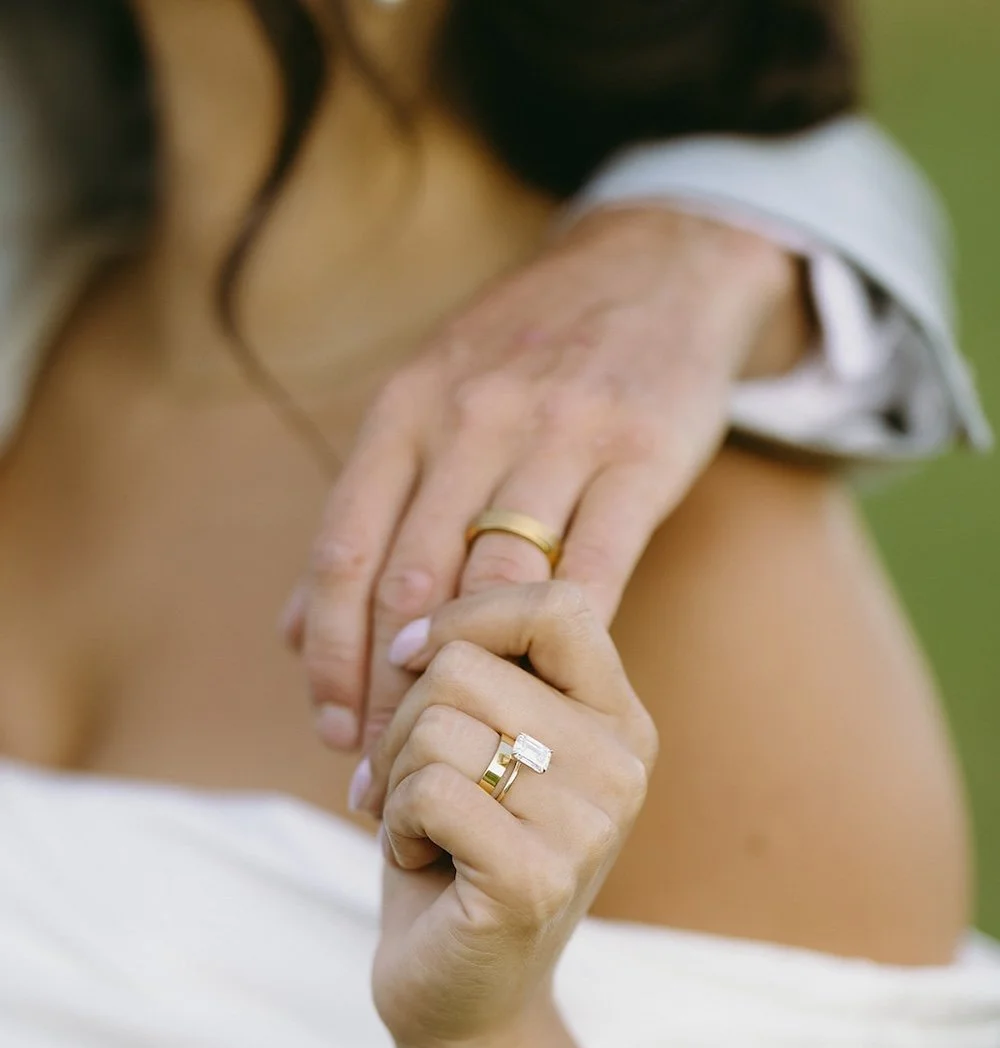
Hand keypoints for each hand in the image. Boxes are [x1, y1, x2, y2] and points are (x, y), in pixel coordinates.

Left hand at [285, 206, 803, 750]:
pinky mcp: (642, 454)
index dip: (331, 654)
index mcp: (406, 410)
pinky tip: (544, 701)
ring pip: (495, 583)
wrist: (655, 265)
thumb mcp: (426, 403)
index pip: (346, 550)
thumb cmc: (526, 355)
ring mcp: (560, 433)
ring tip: (450, 756)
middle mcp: (472, 418)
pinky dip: (562, 643)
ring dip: (466, 684)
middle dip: (386, 692)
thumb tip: (291, 634)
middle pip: (411, 583)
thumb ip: (363, 517)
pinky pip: (597, 567)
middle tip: (379, 774)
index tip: (331, 731)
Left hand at [351, 582, 657, 1047]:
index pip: (555, 607)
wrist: (463, 996)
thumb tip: (420, 622)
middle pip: (464, 667)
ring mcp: (589, 827)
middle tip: (411, 787)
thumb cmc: (458, 858)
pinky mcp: (538, 880)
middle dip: (401, 723)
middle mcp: (622, 768)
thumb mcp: (480, 747)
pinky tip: (423, 862)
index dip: (466, 617)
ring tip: (423, 829)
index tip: (416, 660)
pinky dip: (396, 826)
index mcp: (619, 722)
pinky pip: (429, 792)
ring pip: (436, 727)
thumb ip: (479, 673)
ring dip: (395, 780)